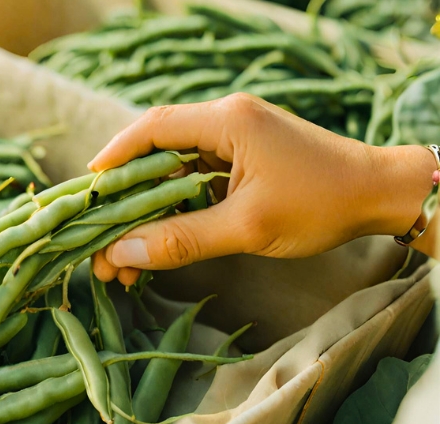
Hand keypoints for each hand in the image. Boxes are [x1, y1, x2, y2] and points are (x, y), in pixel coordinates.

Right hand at [89, 93, 436, 285]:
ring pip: (173, 170)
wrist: (382, 196)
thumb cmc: (321, 205)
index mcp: (226, 121)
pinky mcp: (244, 159)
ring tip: (123, 255)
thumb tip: (122, 256)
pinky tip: (156, 242)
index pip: (152, 130)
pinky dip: (173, 209)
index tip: (88, 190)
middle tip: (99, 237)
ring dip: (148, 209)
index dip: (114, 158)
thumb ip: (181, 239)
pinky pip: (195, 180)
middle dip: (126, 198)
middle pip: (156, 151)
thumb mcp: (247, 228)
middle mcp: (226, 121)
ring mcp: (236, 139)